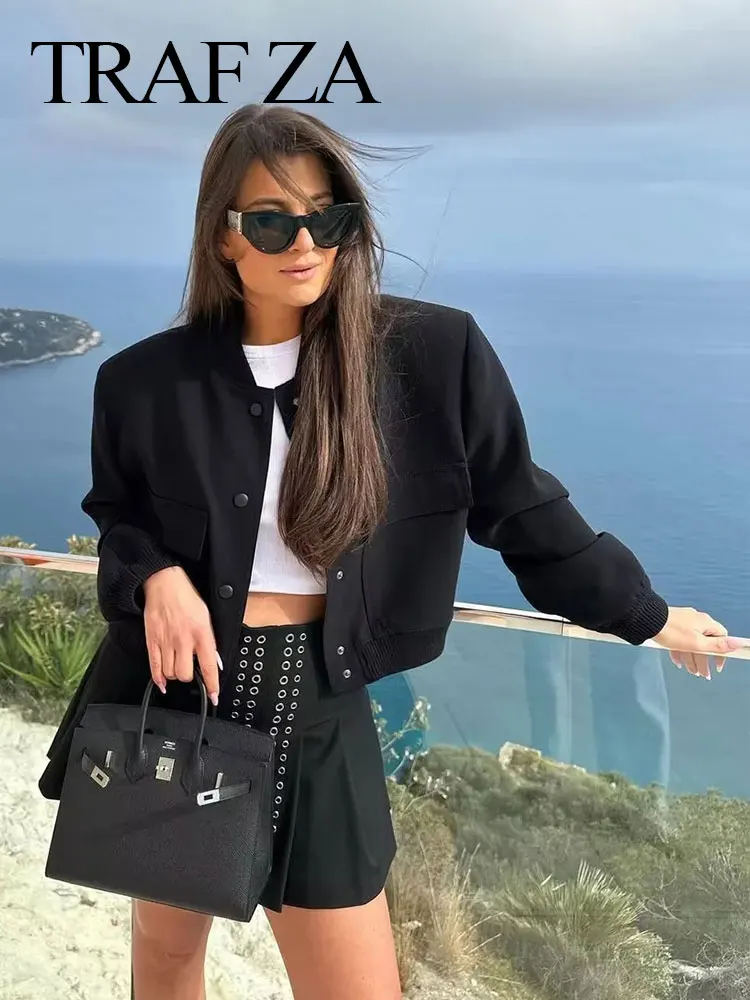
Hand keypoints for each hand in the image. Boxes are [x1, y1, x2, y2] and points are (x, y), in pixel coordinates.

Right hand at [143, 566, 220, 704]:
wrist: (164, 584)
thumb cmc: (186, 598)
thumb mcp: (206, 617)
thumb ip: (210, 641)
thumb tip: (214, 661)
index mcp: (201, 633)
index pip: (209, 666)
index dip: (212, 685)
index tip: (214, 696)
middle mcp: (183, 640)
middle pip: (184, 674)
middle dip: (189, 676)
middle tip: (190, 669)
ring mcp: (166, 642)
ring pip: (170, 673)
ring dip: (174, 674)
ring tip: (177, 665)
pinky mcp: (152, 641)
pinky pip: (154, 667)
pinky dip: (158, 678)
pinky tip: (162, 682)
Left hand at [652, 606, 741, 678]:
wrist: (646, 620)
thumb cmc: (670, 631)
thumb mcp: (697, 642)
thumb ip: (718, 645)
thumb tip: (739, 643)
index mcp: (705, 623)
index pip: (721, 638)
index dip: (721, 653)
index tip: (718, 665)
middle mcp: (696, 620)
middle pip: (705, 643)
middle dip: (704, 660)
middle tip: (703, 674)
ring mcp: (684, 622)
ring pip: (692, 643)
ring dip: (692, 658)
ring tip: (690, 671)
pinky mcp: (672, 624)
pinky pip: (680, 640)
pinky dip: (680, 651)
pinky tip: (677, 661)